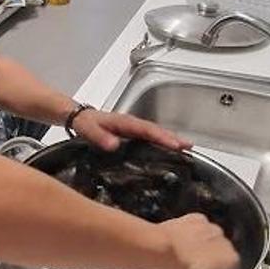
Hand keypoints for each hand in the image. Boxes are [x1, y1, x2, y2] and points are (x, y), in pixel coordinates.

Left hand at [72, 109, 190, 152]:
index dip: (161, 137)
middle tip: (189, 147)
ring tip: (186, 149)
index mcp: (124, 122)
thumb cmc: (85, 123)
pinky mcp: (132, 134)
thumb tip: (113, 145)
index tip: (174, 144)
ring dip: (171, 139)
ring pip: (155, 133)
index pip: (147, 129)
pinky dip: (162, 142)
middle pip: (156, 130)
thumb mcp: (88, 129)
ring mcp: (133, 128)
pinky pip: (150, 137)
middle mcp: (132, 123)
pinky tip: (169, 150)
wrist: (80, 118)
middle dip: (173, 138)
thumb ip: (99, 137)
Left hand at [154, 213, 239, 268]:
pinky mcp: (199, 219)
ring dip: (204, 250)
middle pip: (222, 259)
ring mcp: (213, 229)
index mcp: (230, 262)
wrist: (158, 247)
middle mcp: (226, 243)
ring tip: (186, 258)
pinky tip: (183, 243)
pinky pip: (201, 230)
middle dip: (212, 267)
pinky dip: (195, 236)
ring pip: (212, 243)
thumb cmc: (174, 268)